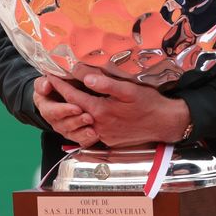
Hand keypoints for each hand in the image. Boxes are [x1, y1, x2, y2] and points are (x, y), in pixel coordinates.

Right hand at [33, 75, 97, 145]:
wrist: (59, 97)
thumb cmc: (53, 88)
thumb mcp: (45, 84)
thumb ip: (43, 84)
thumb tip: (47, 85)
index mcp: (47, 109)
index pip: (54, 112)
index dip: (65, 110)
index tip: (77, 108)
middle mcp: (56, 122)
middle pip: (65, 125)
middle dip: (77, 122)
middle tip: (89, 118)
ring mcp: (66, 130)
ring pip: (74, 135)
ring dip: (84, 133)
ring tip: (93, 130)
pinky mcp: (76, 135)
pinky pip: (82, 141)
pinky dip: (89, 139)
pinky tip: (97, 136)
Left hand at [48, 73, 189, 146]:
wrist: (165, 123)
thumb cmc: (149, 102)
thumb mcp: (128, 89)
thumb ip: (105, 83)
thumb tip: (84, 76)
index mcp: (100, 110)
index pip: (72, 97)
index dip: (60, 85)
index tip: (49, 75)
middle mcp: (98, 125)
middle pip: (74, 109)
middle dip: (63, 96)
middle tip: (54, 83)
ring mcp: (104, 135)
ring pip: (83, 120)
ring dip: (74, 108)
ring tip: (68, 95)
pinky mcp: (110, 140)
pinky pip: (93, 128)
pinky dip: (87, 118)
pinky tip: (88, 109)